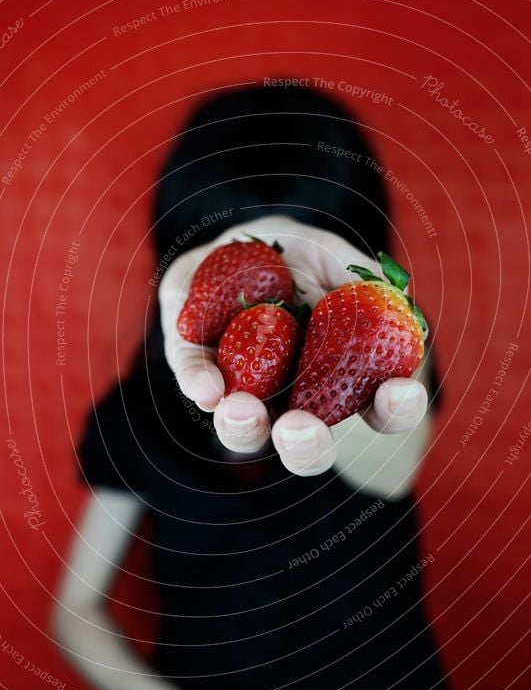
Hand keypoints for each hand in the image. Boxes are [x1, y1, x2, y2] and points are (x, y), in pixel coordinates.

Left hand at [160, 216, 427, 475]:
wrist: (239, 242)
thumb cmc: (305, 260)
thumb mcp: (337, 260)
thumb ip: (361, 282)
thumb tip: (389, 303)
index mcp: (343, 380)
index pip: (381, 410)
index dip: (396, 409)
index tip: (397, 392)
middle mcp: (294, 399)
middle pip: (307, 445)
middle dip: (306, 447)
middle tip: (300, 430)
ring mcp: (246, 389)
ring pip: (246, 430)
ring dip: (244, 428)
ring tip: (241, 411)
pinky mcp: (196, 361)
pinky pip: (196, 378)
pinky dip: (200, 384)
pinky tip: (207, 387)